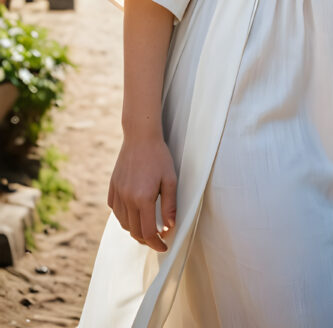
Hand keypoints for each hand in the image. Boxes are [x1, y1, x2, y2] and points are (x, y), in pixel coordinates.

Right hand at [108, 136, 177, 251]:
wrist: (140, 136)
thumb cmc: (158, 156)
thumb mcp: (170, 179)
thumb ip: (170, 205)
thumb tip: (170, 227)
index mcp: (143, 198)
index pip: (148, 232)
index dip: (156, 243)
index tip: (164, 246)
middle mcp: (127, 199)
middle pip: (134, 231)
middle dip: (146, 240)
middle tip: (157, 239)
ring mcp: (117, 193)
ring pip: (123, 223)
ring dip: (134, 230)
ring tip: (146, 228)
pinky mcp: (112, 187)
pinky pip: (115, 210)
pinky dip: (124, 217)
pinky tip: (133, 213)